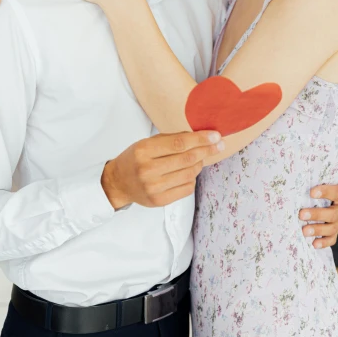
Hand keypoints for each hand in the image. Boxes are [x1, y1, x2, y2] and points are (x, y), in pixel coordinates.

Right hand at [101, 131, 224, 209]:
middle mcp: (148, 170)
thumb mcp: (147, 143)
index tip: (215, 136)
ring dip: (199, 164)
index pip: (179, 144)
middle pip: (187, 159)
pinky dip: (192, 178)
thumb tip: (200, 136)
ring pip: (189, 174)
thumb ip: (171, 139)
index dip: (200, 139)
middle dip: (206, 150)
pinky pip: (187, 188)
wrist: (118, 183)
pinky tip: (189, 172)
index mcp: (144, 150)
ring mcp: (154, 187)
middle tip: (219, 145)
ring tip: (200, 158)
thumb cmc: (135, 159)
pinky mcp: (159, 200)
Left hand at [299, 135, 337, 248]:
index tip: (312, 191)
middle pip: (333, 214)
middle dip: (317, 214)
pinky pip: (332, 238)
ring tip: (304, 230)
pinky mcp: (335, 228)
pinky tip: (314, 245)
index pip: (337, 192)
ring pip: (331, 228)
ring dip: (318, 230)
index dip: (325, 192)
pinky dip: (324, 243)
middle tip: (301, 213)